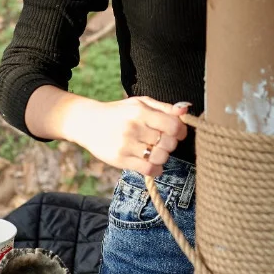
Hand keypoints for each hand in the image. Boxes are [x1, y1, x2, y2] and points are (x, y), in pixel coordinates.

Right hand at [27, 89, 190, 177]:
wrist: (88, 122)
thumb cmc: (119, 112)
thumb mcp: (140, 103)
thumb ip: (165, 108)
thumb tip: (186, 110)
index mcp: (140, 111)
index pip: (173, 126)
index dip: (180, 131)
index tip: (177, 133)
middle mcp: (133, 128)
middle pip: (168, 143)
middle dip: (170, 144)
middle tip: (163, 142)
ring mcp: (126, 145)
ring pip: (160, 157)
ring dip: (163, 156)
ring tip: (155, 151)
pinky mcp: (120, 160)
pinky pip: (148, 170)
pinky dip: (156, 169)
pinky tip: (152, 163)